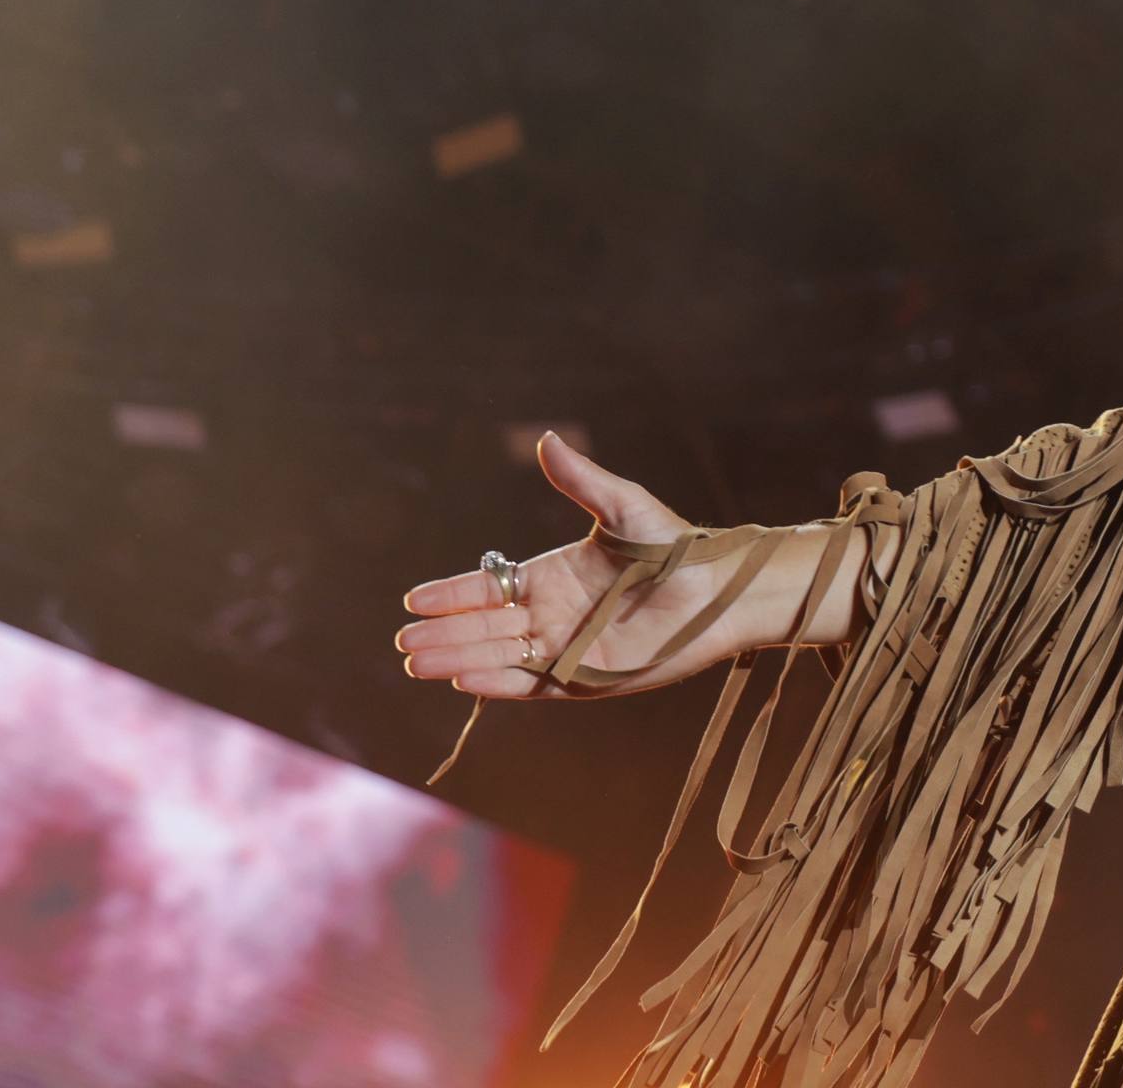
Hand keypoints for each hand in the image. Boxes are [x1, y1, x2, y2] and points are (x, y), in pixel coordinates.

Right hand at [395, 433, 731, 699]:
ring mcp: (565, 649)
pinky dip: (497, 682)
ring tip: (416, 662)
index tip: (414, 600)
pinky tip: (463, 677)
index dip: (452, 594)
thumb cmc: (675, 547)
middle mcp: (552, 615)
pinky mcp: (584, 679)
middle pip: (485, 625)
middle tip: (403, 639)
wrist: (718, 591)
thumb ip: (581, 480)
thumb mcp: (622, 508)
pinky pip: (530, 683)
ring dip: (459, 657)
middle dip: (444, 632)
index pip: (489, 587)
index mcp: (553, 576)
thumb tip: (547, 440)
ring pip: (498, 655)